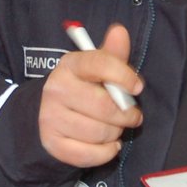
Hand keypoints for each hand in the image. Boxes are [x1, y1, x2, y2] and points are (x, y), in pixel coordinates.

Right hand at [38, 23, 143, 167]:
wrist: (49, 114)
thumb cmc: (83, 88)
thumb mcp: (96, 68)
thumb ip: (112, 53)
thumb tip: (120, 31)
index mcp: (70, 65)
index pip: (99, 64)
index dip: (123, 76)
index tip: (137, 87)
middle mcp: (56, 89)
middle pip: (104, 107)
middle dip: (126, 115)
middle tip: (132, 116)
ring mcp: (51, 118)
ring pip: (100, 133)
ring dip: (115, 133)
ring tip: (114, 128)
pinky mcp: (52, 144)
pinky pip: (90, 155)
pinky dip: (106, 152)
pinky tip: (108, 144)